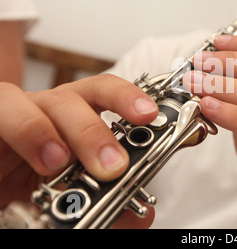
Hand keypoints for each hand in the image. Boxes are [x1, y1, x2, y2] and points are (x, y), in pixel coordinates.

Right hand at [0, 74, 158, 227]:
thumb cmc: (32, 178)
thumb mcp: (73, 190)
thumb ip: (106, 201)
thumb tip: (138, 218)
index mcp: (77, 115)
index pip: (104, 92)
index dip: (128, 98)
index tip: (149, 115)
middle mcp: (51, 108)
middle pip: (75, 98)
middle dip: (95, 131)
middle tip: (112, 166)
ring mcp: (20, 111)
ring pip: (40, 104)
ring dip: (51, 132)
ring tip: (58, 163)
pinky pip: (2, 113)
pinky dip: (21, 132)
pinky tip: (34, 157)